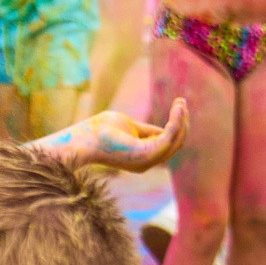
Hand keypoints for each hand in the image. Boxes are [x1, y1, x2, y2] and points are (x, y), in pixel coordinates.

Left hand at [34, 101, 187, 172]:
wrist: (83, 139)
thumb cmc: (100, 131)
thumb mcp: (129, 127)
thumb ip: (144, 130)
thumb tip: (161, 128)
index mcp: (142, 158)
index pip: (168, 143)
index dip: (177, 124)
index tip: (180, 103)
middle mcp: (147, 163)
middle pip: (176, 143)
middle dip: (183, 122)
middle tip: (182, 102)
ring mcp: (147, 161)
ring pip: (176, 140)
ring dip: (182, 120)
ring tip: (180, 103)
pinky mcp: (145, 155)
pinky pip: (170, 138)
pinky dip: (176, 122)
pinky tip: (177, 108)